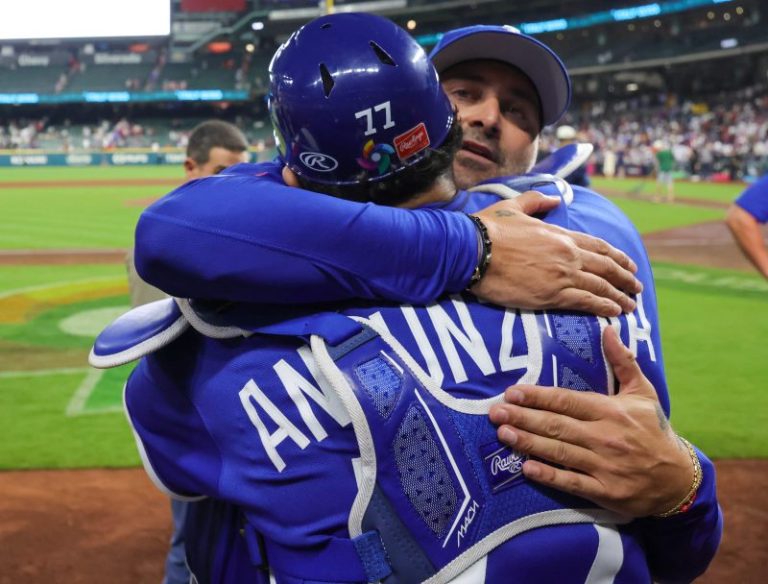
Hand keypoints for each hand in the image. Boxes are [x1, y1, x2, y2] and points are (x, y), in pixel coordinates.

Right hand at [471, 193, 641, 316]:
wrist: (474, 250)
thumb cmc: (489, 229)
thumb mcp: (514, 206)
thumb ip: (537, 201)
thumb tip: (554, 198)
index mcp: (560, 234)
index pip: (598, 246)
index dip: (617, 256)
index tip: (629, 264)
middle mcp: (568, 254)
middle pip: (606, 267)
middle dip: (625, 278)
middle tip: (637, 287)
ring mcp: (562, 275)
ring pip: (601, 286)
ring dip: (620, 296)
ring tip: (631, 305)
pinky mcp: (551, 295)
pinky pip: (586, 302)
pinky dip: (604, 307)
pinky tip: (614, 312)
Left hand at [488, 327, 693, 517]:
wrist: (678, 479)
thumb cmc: (654, 430)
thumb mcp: (643, 393)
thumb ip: (623, 362)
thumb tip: (609, 330)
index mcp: (611, 411)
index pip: (568, 401)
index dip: (539, 397)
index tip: (513, 392)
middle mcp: (605, 437)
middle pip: (557, 425)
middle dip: (524, 417)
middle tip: (495, 412)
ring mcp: (604, 466)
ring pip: (560, 452)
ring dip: (529, 442)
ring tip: (503, 433)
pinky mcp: (605, 491)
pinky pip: (572, 483)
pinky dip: (549, 476)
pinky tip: (527, 468)